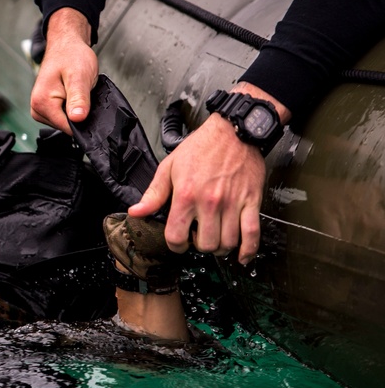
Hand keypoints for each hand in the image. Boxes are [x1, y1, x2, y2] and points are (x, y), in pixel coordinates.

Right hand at [29, 8, 98, 132]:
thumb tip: (78, 119)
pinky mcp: (45, 108)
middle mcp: (36, 108)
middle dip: (77, 114)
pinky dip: (71, 108)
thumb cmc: (71, 56)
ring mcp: (39, 108)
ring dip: (74, 110)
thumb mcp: (79, 77)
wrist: (66, 45)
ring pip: (64, 122)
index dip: (82, 119)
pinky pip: (62, 116)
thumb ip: (78, 99)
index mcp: (41, 103)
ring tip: (76, 91)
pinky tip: (72, 95)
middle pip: (65, 126)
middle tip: (81, 92)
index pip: (67, 127)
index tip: (88, 105)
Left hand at [127, 83, 289, 264]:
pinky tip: (241, 257)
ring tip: (216, 239)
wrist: (234, 131)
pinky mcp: (252, 201)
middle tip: (199, 236)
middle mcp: (209, 203)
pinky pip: (252, 234)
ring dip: (220, 248)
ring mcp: (232, 204)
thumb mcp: (169, 167)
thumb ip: (153, 194)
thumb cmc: (200, 148)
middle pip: (205, 245)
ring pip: (227, 244)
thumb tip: (135, 213)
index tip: (178, 241)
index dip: (175, 245)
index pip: (176, 237)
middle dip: (199, 246)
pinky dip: (248, 251)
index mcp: (185, 195)